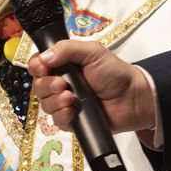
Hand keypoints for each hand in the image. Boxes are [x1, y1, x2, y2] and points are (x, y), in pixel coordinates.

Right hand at [28, 40, 156, 133]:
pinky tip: (73, 112)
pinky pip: (56, 121)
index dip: (37, 67)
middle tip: (62, 85)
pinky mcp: (72, 120)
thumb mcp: (93, 52)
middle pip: (38, 86)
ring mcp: (65, 102)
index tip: (44, 68)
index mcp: (63, 64)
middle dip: (46, 86)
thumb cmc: (114, 72)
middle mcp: (61, 82)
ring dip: (55, 101)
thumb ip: (67, 49)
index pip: (38, 65)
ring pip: (45, 104)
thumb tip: (44, 57)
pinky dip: (62, 116)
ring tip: (71, 98)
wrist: (132, 98)